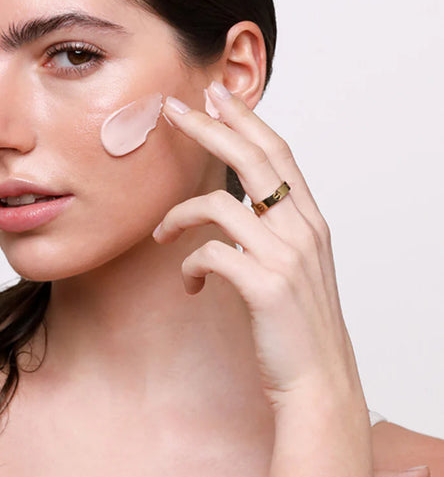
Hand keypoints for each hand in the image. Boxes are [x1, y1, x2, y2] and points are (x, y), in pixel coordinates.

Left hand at [155, 82, 360, 408]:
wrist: (316, 382)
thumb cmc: (296, 322)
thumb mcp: (294, 264)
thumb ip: (270, 229)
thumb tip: (230, 205)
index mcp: (309, 220)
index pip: (277, 152)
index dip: (246, 119)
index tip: (217, 95)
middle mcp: (302, 229)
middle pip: (252, 159)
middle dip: (209, 127)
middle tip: (174, 108)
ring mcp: (286, 255)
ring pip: (219, 205)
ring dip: (177, 216)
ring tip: (160, 234)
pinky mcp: (264, 285)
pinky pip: (210, 254)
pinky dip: (190, 266)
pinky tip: (191, 285)